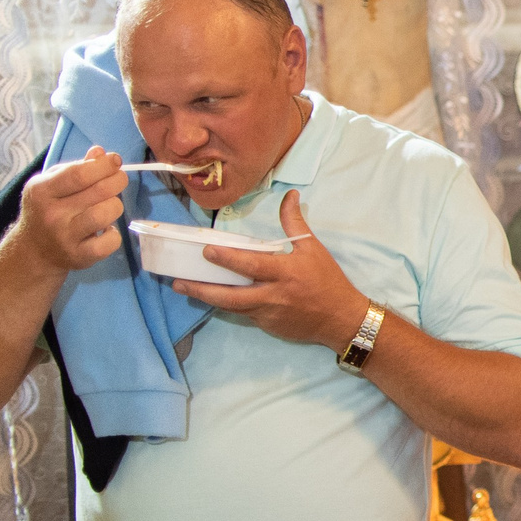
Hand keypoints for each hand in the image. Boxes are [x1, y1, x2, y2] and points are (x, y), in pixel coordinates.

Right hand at [9, 147, 127, 273]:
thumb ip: (76, 167)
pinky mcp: (79, 256)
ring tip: (108, 206)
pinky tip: (106, 230)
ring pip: (106, 214)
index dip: (103, 165)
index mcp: (42, 190)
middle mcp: (52, 214)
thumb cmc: (48, 209)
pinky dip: (114, 234)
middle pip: (99, 191)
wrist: (35, 250)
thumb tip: (101, 153)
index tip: (115, 160)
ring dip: (115, 206)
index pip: (78, 174)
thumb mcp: (52, 184)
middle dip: (117, 180)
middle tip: (119, 179)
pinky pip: (110, 242)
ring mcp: (65, 236)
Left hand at [177, 191, 369, 351]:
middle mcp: (273, 295)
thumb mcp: (313, 249)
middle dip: (202, 288)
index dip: (227, 259)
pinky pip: (242, 313)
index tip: (206, 252)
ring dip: (205, 297)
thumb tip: (290, 195)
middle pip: (230, 294)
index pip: (251, 265)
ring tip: (184, 288)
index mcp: (285, 273)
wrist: (342, 319)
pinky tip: (211, 297)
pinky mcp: (267, 325)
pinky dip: (226, 305)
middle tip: (178, 281)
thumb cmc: (327, 280)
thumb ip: (294, 223)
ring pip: (231, 306)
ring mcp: (268, 313)